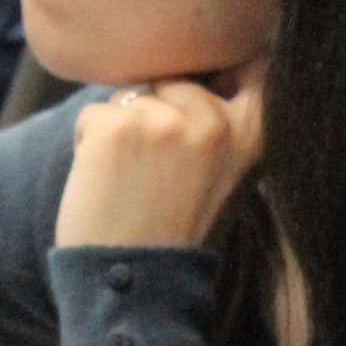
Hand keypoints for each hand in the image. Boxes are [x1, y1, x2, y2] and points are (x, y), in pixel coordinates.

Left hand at [54, 68, 264, 248]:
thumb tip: (198, 68)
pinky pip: (95, 114)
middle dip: (155, 108)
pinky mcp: (118, 126)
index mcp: (251, 134)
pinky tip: (106, 183)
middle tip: (155, 171)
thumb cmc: (172, 229)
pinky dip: (89, 144)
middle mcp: (214, 122)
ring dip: (120, 130)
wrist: (132, 280)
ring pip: (131, 96)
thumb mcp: (222, 173)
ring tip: (131, 182)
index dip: (231, 64)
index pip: (256, 65)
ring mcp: (166, 121)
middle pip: (173, 79)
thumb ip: (220, 123)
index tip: (219, 79)